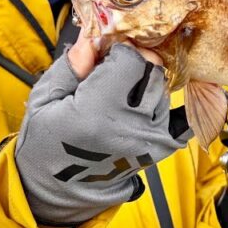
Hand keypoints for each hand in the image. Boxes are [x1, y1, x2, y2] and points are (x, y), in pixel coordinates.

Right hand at [15, 43, 190, 225]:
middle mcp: (130, 125)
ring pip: (163, 87)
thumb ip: (71, 66)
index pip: (130, 58)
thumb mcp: (44, 100)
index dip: (117, 49)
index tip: (104, 53)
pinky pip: (182, 117)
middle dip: (135, 61)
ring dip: (147, 81)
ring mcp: (150, 138)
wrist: (61, 189)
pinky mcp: (160, 148)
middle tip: (114, 69)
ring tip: (121, 93)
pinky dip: (173, 104)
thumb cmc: (46, 142)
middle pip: (152, 69)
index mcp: (97, 111)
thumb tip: (93, 38)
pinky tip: (154, 98)